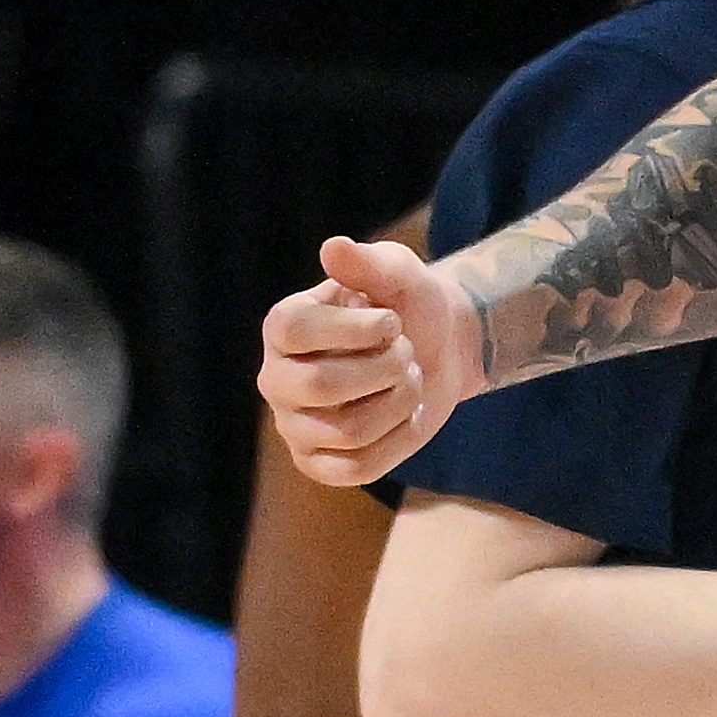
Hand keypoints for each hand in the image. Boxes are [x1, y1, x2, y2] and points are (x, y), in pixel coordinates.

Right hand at [257, 234, 484, 488]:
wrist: (439, 348)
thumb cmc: (408, 305)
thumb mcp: (399, 273)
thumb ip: (370, 263)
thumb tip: (333, 248)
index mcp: (283, 327)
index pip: (295, 331)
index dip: (356, 329)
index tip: (391, 320)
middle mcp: (277, 378)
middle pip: (322, 386)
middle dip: (386, 367)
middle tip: (406, 353)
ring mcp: (294, 426)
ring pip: (349, 431)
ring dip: (400, 401)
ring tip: (408, 380)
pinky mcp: (319, 464)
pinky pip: (358, 468)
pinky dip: (399, 440)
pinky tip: (408, 416)